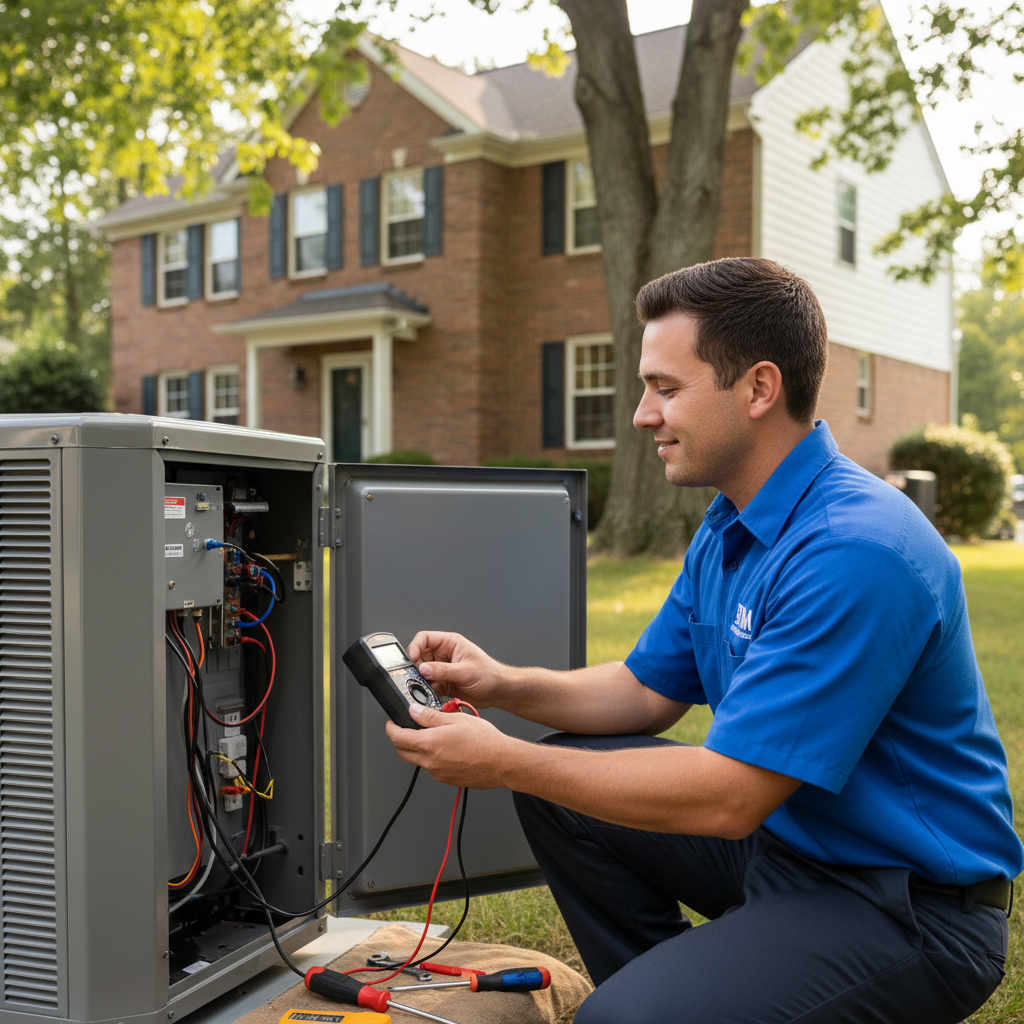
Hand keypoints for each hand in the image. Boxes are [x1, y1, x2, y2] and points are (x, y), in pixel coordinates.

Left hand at [384, 704, 517, 788]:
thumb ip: (430, 716)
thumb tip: (414, 712)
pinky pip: (431, 768)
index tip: (391, 723)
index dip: (391, 729)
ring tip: (432, 735)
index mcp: (429, 744)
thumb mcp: (455, 719)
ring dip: (416, 749)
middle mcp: (430, 761)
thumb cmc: (484, 741)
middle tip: (405, 729)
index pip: (398, 738)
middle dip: (399, 740)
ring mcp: (438, 773)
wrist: (502, 762)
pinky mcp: (447, 779)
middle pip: (402, 752)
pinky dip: (431, 758)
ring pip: (417, 761)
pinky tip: (446, 748)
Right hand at [406, 631, 506, 707]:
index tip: (412, 659)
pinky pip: (429, 685)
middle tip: (416, 676)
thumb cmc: (489, 674)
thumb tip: (424, 669)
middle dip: (416, 667)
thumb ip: (443, 670)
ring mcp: (443, 669)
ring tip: (424, 686)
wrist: (499, 691)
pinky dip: (427, 690)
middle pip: (420, 656)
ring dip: (421, 680)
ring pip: (423, 672)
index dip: (415, 647)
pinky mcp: (443, 683)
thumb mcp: (465, 671)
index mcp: (450, 643)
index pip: (425, 638)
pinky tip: (430, 694)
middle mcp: (444, 655)